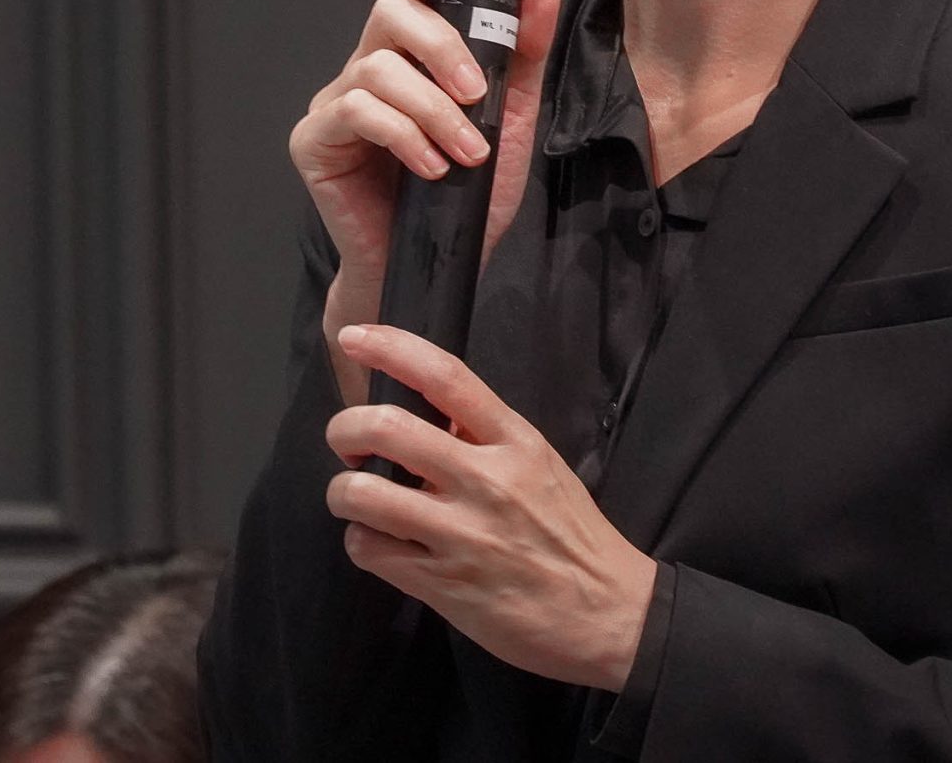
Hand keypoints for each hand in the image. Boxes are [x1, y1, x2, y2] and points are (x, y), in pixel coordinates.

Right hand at [289, 0, 561, 393]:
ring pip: (377, 69)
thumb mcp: (511, 122)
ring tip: (467, 152)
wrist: (437, 268)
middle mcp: (364, 68)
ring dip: (434, 109)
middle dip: (442, 46)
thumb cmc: (468, 197)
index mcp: (406, 55)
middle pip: (388, 13)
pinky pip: (356, 113)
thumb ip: (523, 57)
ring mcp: (334, 103)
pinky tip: (432, 168)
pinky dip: (404, 136)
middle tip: (479, 94)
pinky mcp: (314, 141)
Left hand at [324, 322, 658, 692]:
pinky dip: (361, 541)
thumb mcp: (541, 465)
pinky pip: (368, 549)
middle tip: (347, 444)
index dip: (390, 348)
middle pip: (386, 428)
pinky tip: (379, 543)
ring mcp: (461, 534)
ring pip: (362, 493)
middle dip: (345, 429)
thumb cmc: (572, 534)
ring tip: (357, 499)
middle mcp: (486, 480)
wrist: (608, 613)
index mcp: (514, 441)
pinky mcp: (442, 584)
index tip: (353, 337)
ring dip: (344, 492)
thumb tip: (426, 414)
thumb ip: (486, 437)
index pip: (445, 376)